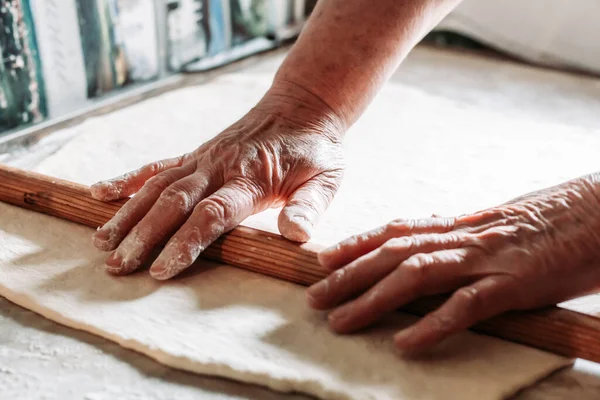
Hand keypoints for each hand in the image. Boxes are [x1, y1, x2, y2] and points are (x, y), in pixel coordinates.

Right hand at [90, 83, 344, 279]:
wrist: (302, 107)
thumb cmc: (315, 149)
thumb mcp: (326, 179)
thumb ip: (309, 207)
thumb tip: (295, 237)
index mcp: (250, 178)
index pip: (211, 214)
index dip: (185, 242)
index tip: (161, 271)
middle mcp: (219, 167)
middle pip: (174, 203)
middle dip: (144, 236)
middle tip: (119, 266)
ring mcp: (203, 158)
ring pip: (157, 186)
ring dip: (129, 214)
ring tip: (103, 242)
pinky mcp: (196, 153)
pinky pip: (157, 166)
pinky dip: (129, 179)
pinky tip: (101, 193)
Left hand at [307, 175, 599, 354]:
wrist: (597, 213)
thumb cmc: (548, 223)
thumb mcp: (495, 227)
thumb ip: (459, 240)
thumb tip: (428, 254)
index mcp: (458, 225)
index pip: (395, 229)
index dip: (355, 243)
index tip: (323, 259)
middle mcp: (463, 238)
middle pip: (393, 253)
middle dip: (349, 275)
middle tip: (314, 298)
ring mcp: (486, 260)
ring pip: (416, 275)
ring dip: (373, 299)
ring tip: (341, 322)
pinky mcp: (513, 285)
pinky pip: (466, 306)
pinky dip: (432, 325)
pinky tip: (405, 344)